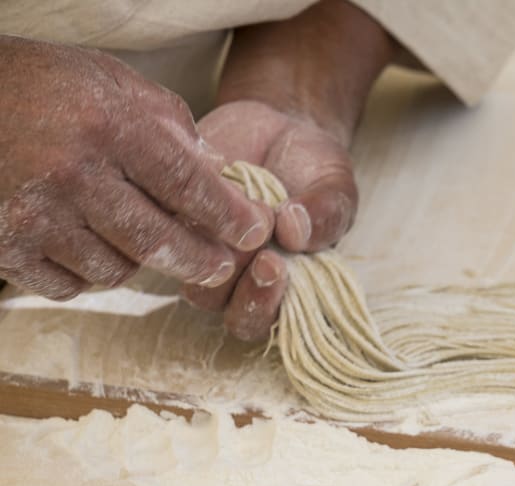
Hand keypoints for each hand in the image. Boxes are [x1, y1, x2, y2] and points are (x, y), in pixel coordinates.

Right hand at [0, 36, 273, 299]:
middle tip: (220, 266)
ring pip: (115, 271)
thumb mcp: (110, 81)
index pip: (187, 184)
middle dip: (199, 260)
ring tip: (137, 238)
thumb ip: (169, 123)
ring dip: (137, 262)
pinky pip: (69, 285)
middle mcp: (72, 175)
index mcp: (107, 127)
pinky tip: (88, 247)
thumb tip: (217, 170)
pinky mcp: (3, 248)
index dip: (228, 215)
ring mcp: (33, 217)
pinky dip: (88, 275)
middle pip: (156, 242)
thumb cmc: (38, 84)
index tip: (255, 232)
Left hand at [182, 100, 357, 340]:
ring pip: (197, 283)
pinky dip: (188, 215)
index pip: (271, 321)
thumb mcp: (335, 187)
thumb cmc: (314, 168)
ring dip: (215, 257)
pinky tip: (213, 185)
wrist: (280, 127)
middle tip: (261, 254)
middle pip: (233, 314)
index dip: (266, 304)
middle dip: (245, 291)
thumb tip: (296, 232)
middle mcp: (246, 279)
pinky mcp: (178, 220)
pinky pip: (170, 233)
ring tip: (234, 215)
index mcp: (288, 284)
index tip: (275, 265)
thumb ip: (328, 215)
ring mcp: (209, 253)